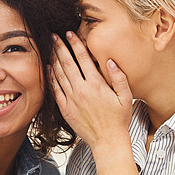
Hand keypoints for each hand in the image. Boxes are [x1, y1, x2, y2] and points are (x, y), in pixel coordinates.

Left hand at [49, 32, 132, 149]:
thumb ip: (119, 77)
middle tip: (53, 36)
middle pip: (67, 63)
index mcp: (96, 85)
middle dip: (60, 47)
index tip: (70, 34)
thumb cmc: (118, 120)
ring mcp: (72, 100)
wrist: (107, 141)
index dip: (75, 44)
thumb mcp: (126, 97)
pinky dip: (50, 78)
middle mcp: (82, 90)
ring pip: (59, 75)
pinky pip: (55, 90)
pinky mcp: (65, 109)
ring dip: (53, 59)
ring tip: (49, 48)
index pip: (83, 58)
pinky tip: (48, 69)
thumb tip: (111, 61)